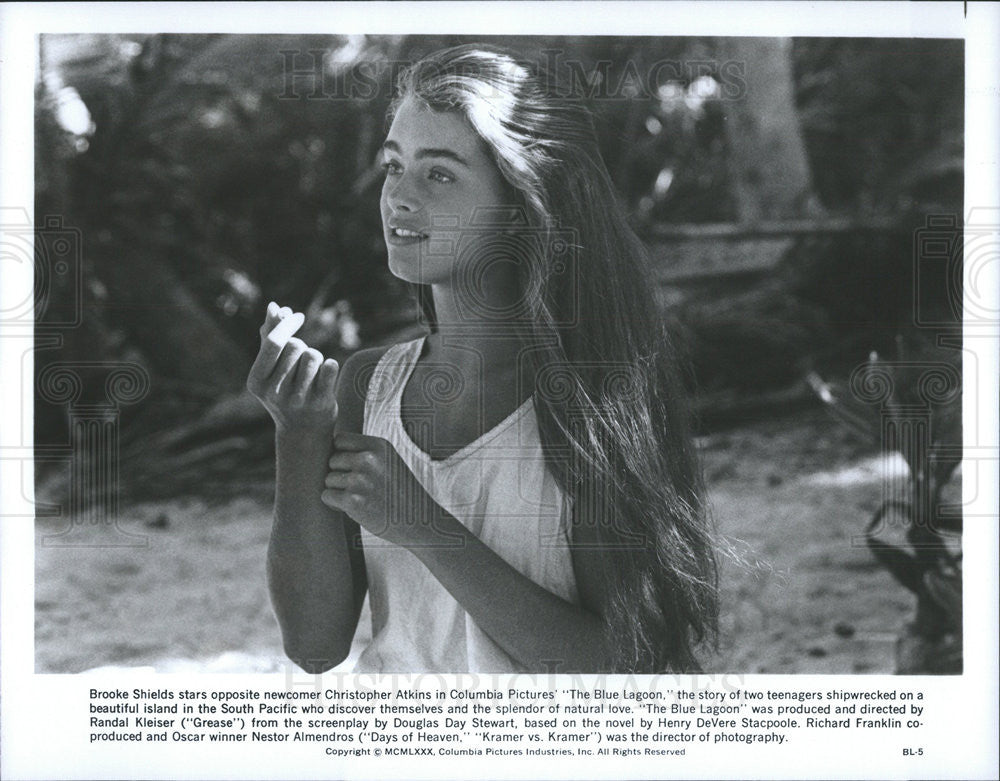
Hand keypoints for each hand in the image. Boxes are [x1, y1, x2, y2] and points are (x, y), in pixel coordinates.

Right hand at [246, 302, 339, 433]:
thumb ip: (270, 336)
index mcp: (256, 381)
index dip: (287, 324)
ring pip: (313, 355)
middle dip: (301, 346)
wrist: (303, 431)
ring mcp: (298, 400)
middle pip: (295, 346)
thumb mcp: (271, 368)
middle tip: (301, 360)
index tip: (298, 315)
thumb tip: (274, 306)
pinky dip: (330, 366)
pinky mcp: (320, 404)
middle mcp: (274, 393)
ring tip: (312, 371)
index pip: (274, 342)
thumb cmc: (286, 391)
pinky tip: (326, 374)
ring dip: (316, 357)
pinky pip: (330, 368)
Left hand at [320, 432, 438, 546]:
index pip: (339, 440)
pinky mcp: (353, 501)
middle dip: (340, 474)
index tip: (353, 468)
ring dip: (338, 490)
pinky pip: (326, 496)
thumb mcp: (388, 461)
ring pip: (328, 479)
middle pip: (332, 460)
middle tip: (359, 488)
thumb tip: (326, 449)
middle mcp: (368, 459)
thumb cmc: (399, 492)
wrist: (419, 521)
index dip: (342, 454)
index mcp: (378, 445)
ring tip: (360, 498)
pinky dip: (335, 504)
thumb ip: (364, 451)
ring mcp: (360, 479)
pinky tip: (354, 508)